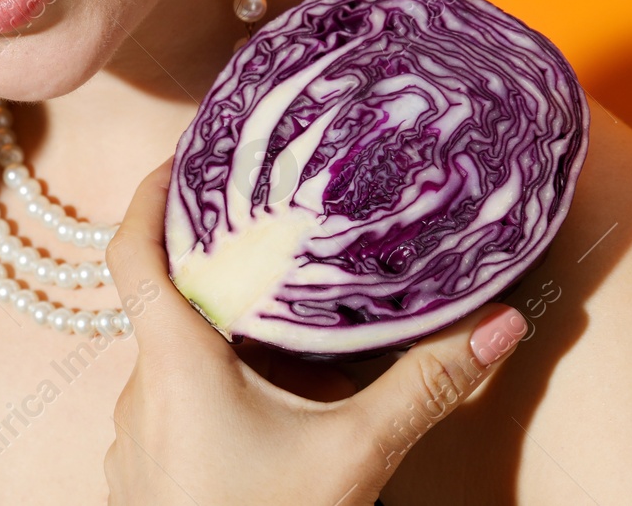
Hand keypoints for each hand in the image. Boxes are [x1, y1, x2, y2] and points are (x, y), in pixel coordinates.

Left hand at [104, 158, 527, 505]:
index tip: (184, 157)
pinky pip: (170, 408)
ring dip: (214, 338)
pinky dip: (209, 390)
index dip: (149, 193)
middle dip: (212, 268)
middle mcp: (139, 388)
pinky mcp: (144, 477)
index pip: (130, 250)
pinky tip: (261, 407)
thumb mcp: (355, 454)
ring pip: (170, 360)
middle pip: (163, 301)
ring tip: (276, 319)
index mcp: (173, 358)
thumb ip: (425, 385)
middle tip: (266, 234)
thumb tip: (501, 324)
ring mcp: (133, 437)